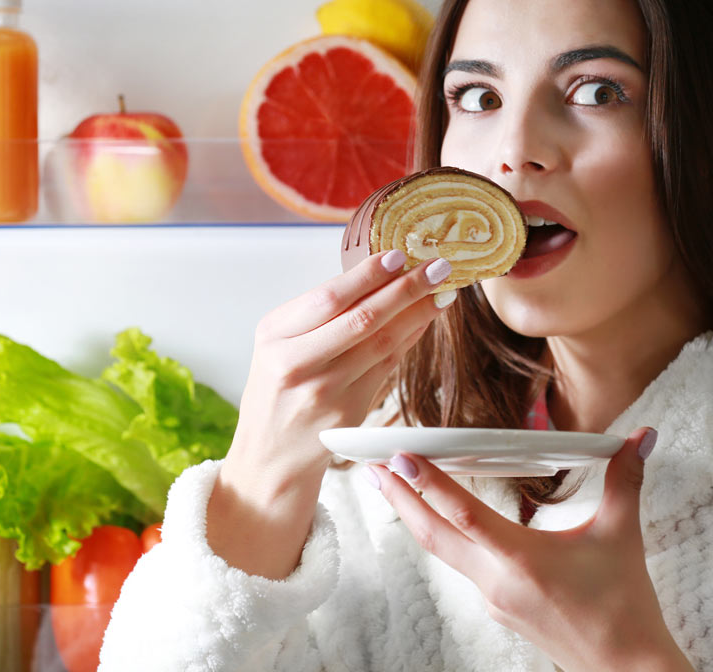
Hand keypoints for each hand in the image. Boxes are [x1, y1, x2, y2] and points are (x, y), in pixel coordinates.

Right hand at [208, 250, 454, 577]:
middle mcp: (297, 364)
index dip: (367, 276)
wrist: (269, 458)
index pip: (328, 298)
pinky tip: (426, 320)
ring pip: (383, 344)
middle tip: (440, 266)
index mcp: (274, 336)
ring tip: (443, 291)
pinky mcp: (349, 414)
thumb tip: (382, 275)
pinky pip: (388, 367)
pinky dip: (410, 340)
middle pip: (362, 318)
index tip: (399, 255)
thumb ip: (320, 315)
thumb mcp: (280, 345)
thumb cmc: (278, 390)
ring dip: (419, 314)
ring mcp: (325, 393)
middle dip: (407, 288)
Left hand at [367, 428, 693, 671]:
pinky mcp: (500, 609)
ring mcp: (494, 599)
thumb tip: (642, 435)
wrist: (626, 669)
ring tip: (395, 489)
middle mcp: (497, 581)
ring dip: (416, 518)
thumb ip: (626, 479)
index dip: (428, 483)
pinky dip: (445, 538)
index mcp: (520, 560)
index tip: (399, 457)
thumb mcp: (622, 535)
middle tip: (370, 468)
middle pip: (434, 535)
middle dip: (399, 499)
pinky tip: (444, 523)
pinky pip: (464, 567)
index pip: (463, 513)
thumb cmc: (624, 607)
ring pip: (444, 553)